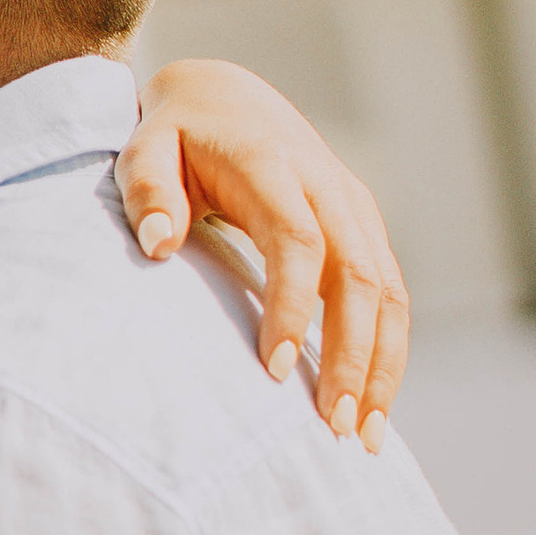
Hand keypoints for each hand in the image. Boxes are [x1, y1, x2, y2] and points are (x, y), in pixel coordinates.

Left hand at [119, 59, 409, 449]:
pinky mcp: (366, 231)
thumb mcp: (145, 148)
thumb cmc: (177, 135)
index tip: (277, 370)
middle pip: (359, 276)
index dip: (295, 305)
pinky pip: (390, 296)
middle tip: (337, 427)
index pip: (299, 241)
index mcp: (276, 166)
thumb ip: (147, 189)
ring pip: (389, 292)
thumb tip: (156, 243)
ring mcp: (356, 209)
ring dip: (384, 365)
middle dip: (354, 355)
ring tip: (367, 437)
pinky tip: (373, 406)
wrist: (227, 97)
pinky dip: (388, 352)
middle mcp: (329, 187)